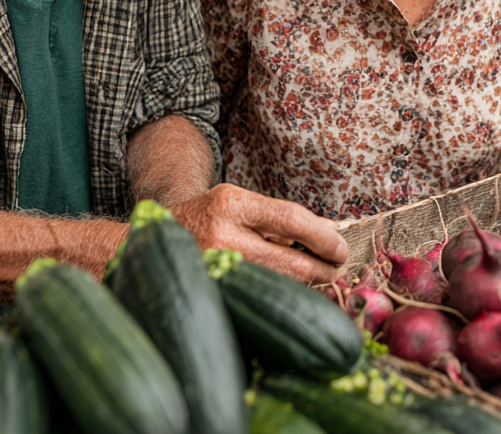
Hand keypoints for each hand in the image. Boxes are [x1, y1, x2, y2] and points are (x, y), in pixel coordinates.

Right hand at [171, 184, 346, 284]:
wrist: (160, 235)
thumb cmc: (210, 216)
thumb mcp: (241, 203)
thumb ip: (282, 218)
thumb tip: (330, 233)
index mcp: (231, 204)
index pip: (291, 220)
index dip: (322, 237)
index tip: (340, 248)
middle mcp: (221, 236)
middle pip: (289, 260)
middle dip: (321, 268)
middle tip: (336, 269)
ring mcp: (215, 268)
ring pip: (278, 284)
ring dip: (305, 284)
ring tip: (318, 277)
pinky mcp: (213, 292)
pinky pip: (259, 298)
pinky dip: (282, 295)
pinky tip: (292, 290)